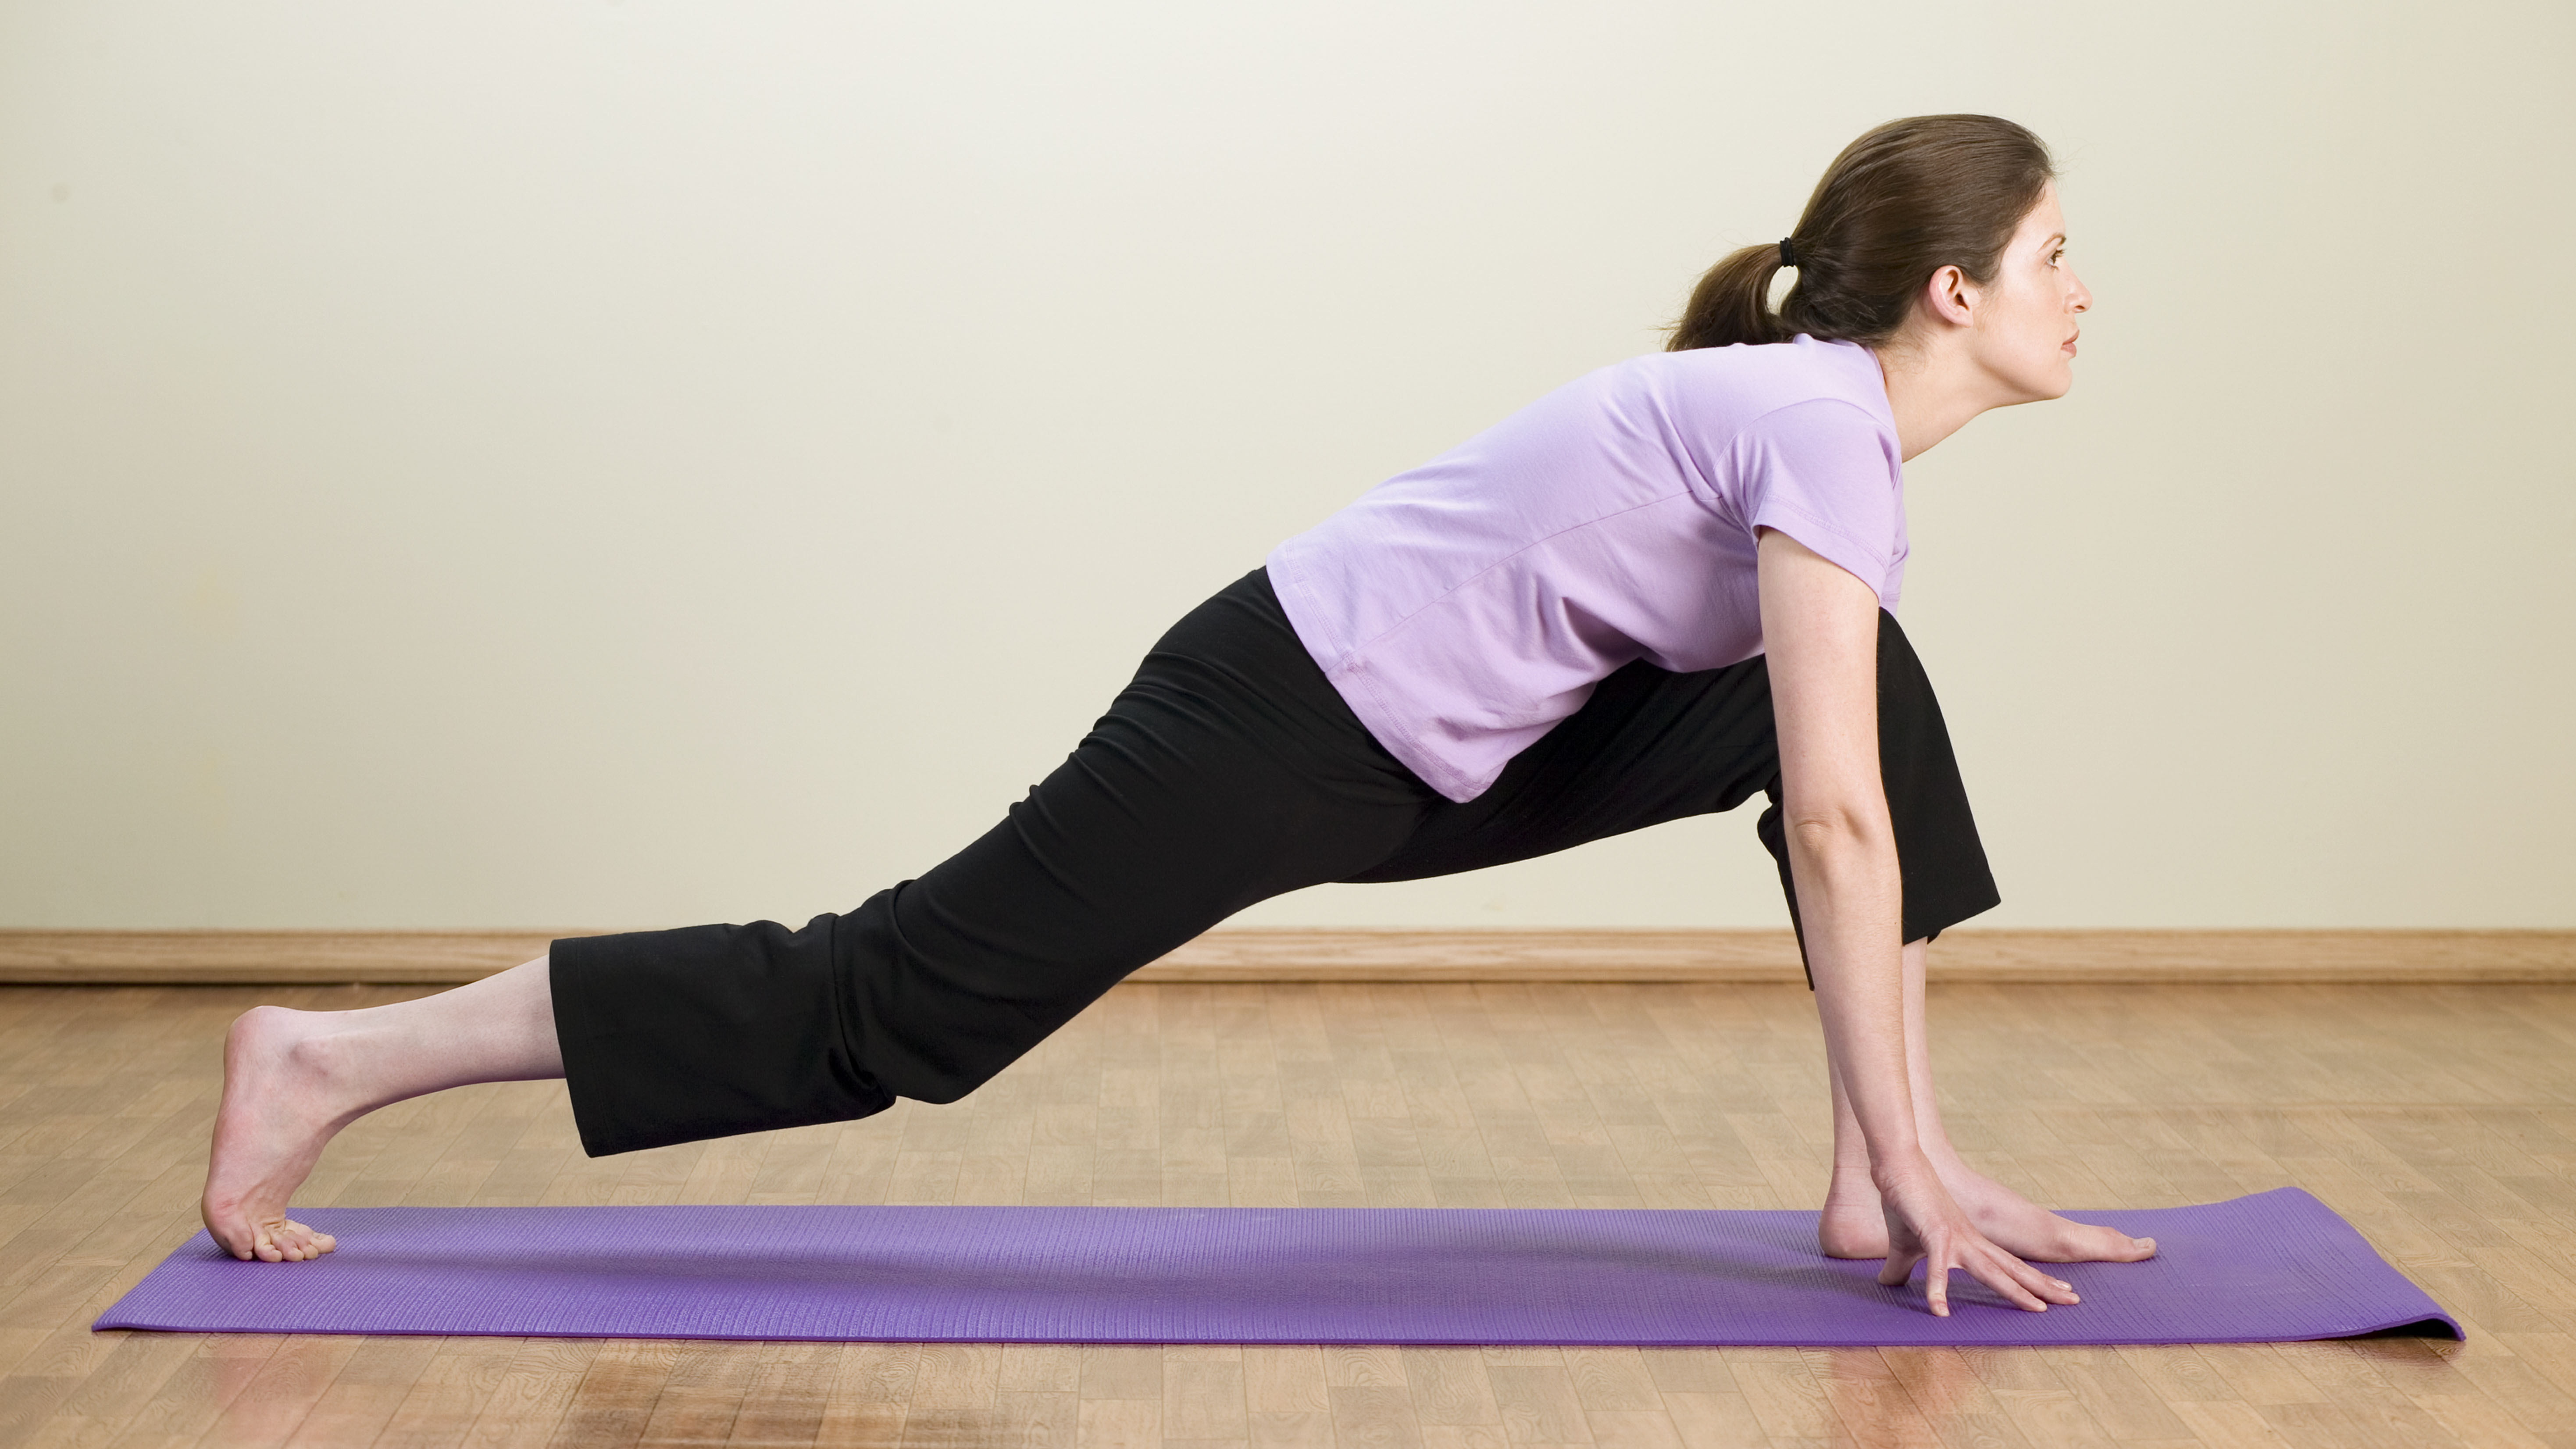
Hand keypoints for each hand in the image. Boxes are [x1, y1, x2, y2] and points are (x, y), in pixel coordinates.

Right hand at [1874, 1153, 2081, 1315]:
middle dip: (2044, 1286)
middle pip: (2013, 1269)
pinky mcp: (1934, 1235)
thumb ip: (1900, 1268)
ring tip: (2038, 1310)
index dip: (2035, 1279)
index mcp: (1970, 1242)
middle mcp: (1971, 1241)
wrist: (1897, 1167)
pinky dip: (1938, 1291)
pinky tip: (1940, 1312)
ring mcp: (1955, 1238)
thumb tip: (1886, 1283)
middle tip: (2074, 1301)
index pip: (2009, 1264)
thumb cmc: (1903, 1203)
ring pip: (1992, 1271)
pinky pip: (1937, 1269)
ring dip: (2016, 1291)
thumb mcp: (1903, 1245)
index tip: (2061, 1291)